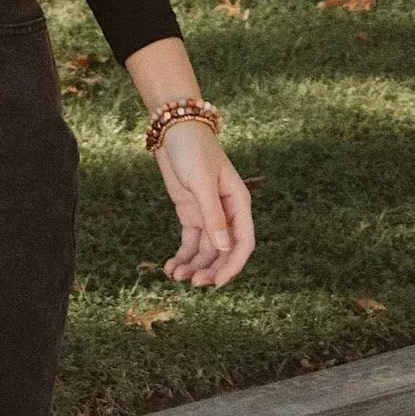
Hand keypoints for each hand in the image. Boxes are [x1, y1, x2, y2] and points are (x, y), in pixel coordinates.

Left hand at [154, 126, 253, 287]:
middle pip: (224, 252)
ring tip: (175, 276)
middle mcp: (227, 212)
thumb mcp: (201, 182)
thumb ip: (212, 215)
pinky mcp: (191, 214)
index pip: (243, 243)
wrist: (173, 132)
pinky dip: (182, 256)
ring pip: (206, 251)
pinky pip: (190, 243)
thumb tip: (224, 249)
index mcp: (239, 204)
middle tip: (192, 283)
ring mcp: (208, 214)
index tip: (217, 283)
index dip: (233, 266)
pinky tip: (170, 267)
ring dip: (193, 266)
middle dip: (210, 269)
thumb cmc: (193, 151)